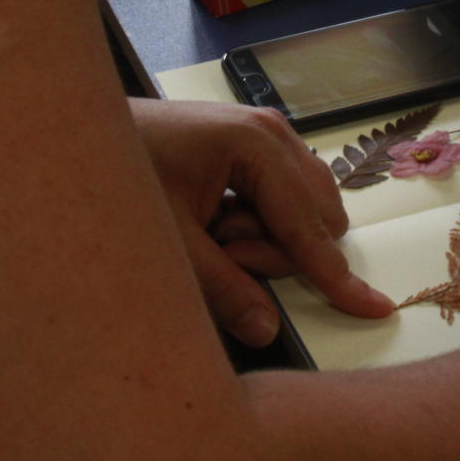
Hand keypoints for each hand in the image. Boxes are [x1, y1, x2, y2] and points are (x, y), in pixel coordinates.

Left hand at [128, 98, 391, 347]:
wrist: (83, 131)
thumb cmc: (121, 172)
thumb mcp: (168, 240)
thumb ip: (220, 287)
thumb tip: (266, 330)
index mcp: (255, 144)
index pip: (308, 227)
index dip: (336, 276)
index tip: (376, 309)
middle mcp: (272, 133)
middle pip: (317, 219)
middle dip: (276, 251)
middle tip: (219, 249)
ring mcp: (267, 135)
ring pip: (306, 212)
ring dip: (267, 239)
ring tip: (212, 233)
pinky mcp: (256, 146)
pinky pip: (287, 200)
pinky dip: (260, 223)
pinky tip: (216, 221)